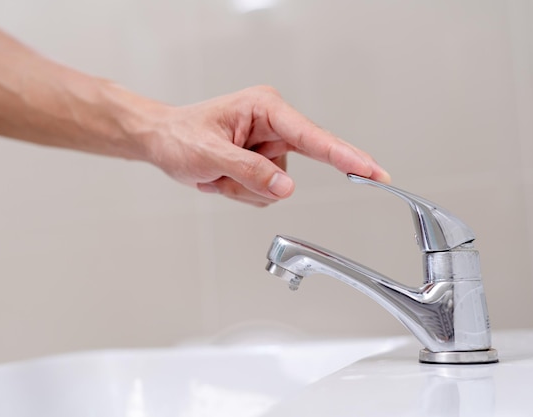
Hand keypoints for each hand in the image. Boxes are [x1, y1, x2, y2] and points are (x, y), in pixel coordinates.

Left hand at [146, 86, 390, 206]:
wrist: (161, 142)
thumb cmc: (180, 136)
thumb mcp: (210, 155)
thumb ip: (250, 171)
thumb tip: (287, 187)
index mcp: (265, 108)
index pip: (312, 135)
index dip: (344, 154)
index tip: (370, 169)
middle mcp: (273, 124)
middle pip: (306, 158)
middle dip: (274, 174)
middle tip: (338, 176)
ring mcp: (269, 146)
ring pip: (280, 184)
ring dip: (248, 188)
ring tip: (218, 173)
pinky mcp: (263, 163)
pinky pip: (267, 193)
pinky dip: (243, 193)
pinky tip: (223, 179)